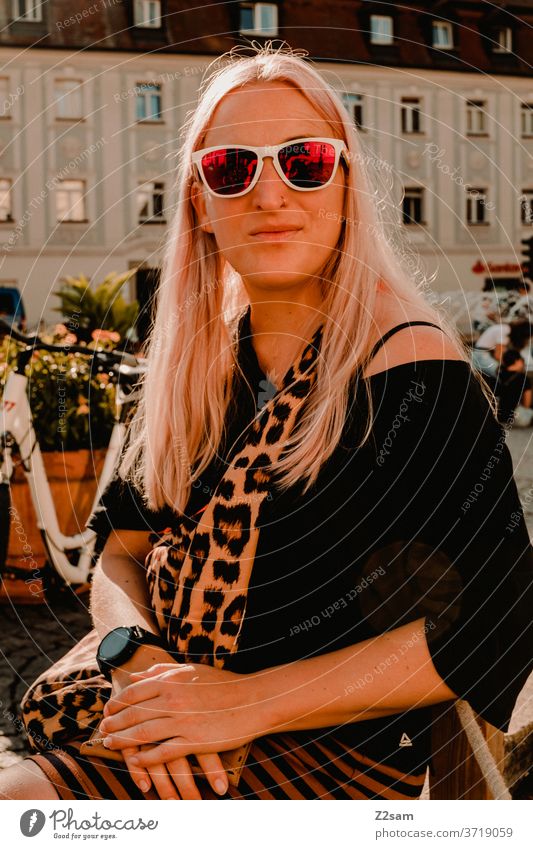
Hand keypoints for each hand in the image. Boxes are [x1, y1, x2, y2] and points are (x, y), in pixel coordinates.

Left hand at [109, 651, 229, 797]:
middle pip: (134, 713)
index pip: (135, 692)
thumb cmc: (222, 684)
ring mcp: (183, 721)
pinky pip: (163, 752)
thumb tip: (135, 674)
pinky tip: (136, 760)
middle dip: (114, 723)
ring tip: (110, 744)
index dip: (118, 702)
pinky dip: (146, 758)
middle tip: (102, 730)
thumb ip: (161, 672)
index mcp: (172, 680)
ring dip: (123, 740)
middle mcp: (174, 699)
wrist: (253, 700)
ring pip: (143, 733)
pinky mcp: (195, 741)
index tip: (107, 709)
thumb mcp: (191, 671)